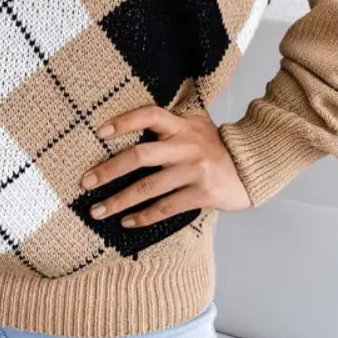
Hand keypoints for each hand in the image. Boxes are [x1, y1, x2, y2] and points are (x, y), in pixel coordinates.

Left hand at [81, 106, 252, 226]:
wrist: (253, 167)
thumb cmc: (216, 145)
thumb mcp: (196, 123)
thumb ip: (170, 119)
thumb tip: (133, 116)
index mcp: (181, 125)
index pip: (149, 115)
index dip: (124, 121)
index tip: (99, 132)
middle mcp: (185, 146)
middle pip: (140, 156)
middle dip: (109, 171)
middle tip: (85, 183)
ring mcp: (193, 171)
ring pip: (149, 187)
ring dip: (119, 201)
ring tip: (97, 211)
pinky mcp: (201, 194)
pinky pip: (166, 207)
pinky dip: (144, 216)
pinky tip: (127, 222)